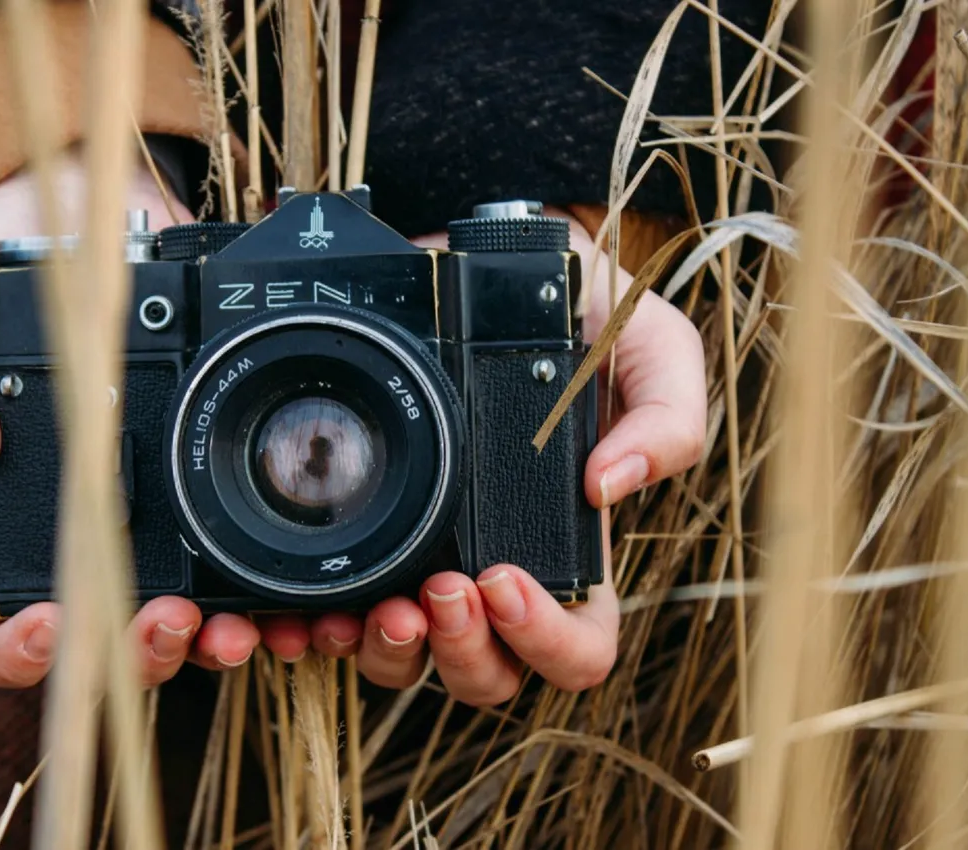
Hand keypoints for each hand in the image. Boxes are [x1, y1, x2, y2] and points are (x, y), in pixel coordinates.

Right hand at [0, 162, 263, 686]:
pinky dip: (253, 591)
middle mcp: (74, 527)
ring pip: (169, 620)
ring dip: (202, 643)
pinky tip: (279, 592)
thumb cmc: (3, 263)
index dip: (9, 652)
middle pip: (94, 644)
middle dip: (132, 657)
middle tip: (170, 621)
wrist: (102, 215)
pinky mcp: (202, 483)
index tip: (52, 623)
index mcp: (1, 509)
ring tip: (231, 623)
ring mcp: (141, 512)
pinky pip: (230, 559)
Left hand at [231, 210, 706, 705]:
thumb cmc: (582, 317)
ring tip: (367, 606)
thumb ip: (666, 416)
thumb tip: (610, 486)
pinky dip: (319, 629)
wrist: (491, 268)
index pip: (576, 645)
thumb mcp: (653, 347)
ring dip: (386, 653)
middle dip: (460, 652)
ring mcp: (431, 559)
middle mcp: (501, 571)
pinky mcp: (370, 538)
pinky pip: (342, 615)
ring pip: (411, 661)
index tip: (503, 578)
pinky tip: (301, 613)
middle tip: (437, 588)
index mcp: (573, 550)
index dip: (545, 639)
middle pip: (488, 673)